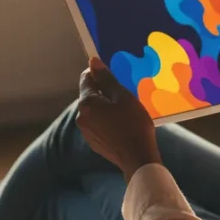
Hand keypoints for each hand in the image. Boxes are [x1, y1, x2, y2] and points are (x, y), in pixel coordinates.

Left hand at [77, 57, 161, 181]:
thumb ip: (106, 79)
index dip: (99, 73)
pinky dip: (107, 120)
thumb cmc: (133, 123)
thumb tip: (93, 61)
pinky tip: (122, 124)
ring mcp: (86, 131)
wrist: (137, 158)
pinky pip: (98, 124)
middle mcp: (81, 116)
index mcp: (86, 103)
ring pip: (94, 110)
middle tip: (125, 94)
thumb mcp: (123, 97)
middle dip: (104, 92)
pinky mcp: (93, 142)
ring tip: (125, 110)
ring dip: (106, 107)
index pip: (86, 78)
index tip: (114, 75)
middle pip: (90, 95)